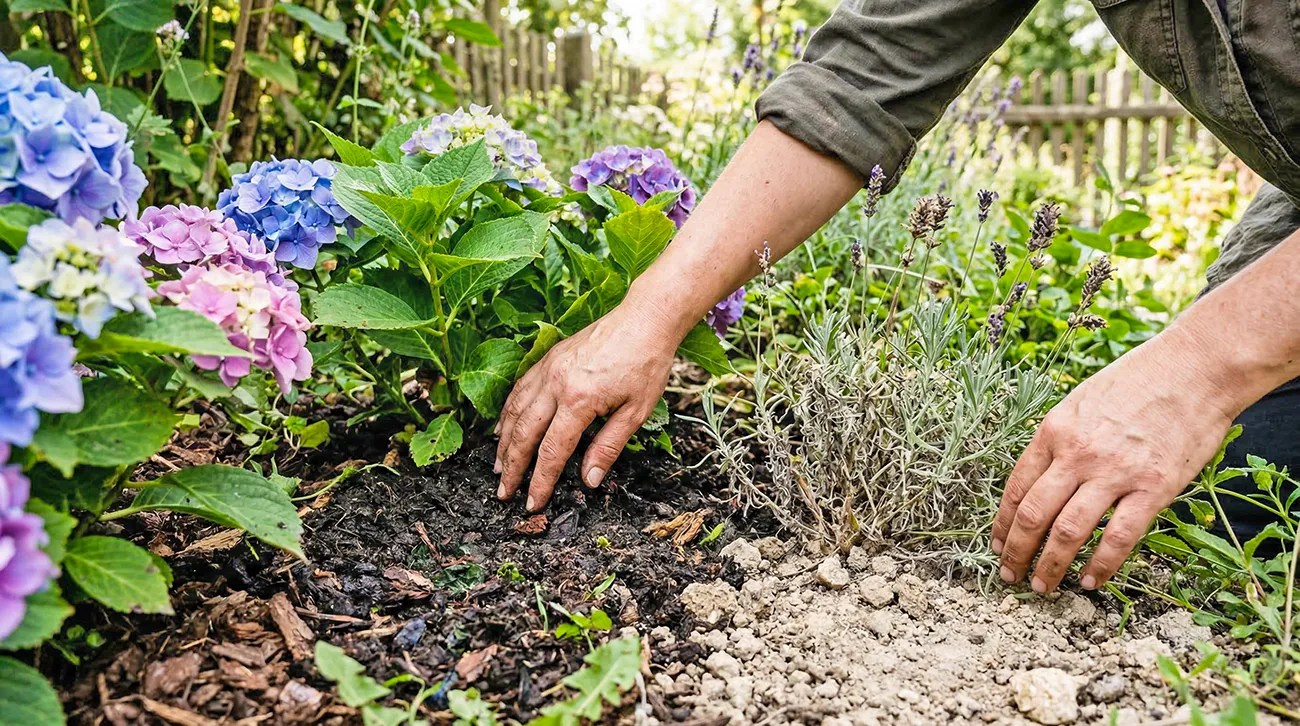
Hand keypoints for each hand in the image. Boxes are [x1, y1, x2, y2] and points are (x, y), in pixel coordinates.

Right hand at [494, 302, 677, 511]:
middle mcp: (556, 384)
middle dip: (511, 467)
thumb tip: (589, 480)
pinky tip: (503, 428)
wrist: (645, 319)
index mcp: (579, 401)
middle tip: (503, 493)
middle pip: (524, 434)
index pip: (552, 452)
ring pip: (515, 411)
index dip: (540, 481)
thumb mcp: (635, 412)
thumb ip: (608, 447)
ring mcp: (548, 369)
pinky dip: (507, 412)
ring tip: (497, 467)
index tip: (533, 503)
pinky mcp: (548, 358)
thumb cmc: (646, 364)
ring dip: (503, 442)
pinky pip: (519, 389)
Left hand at [990, 329, 1237, 592]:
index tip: (996, 545)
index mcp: (1053, 431)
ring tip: (1043, 587)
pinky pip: (1119, 537)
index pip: (1017, 487)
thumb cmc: (1137, 380)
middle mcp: (1077, 454)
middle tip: (1009, 575)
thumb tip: (1041, 478)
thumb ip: (1060, 440)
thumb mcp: (1080, 401)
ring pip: (1068, 531)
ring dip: (1050, 565)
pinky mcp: (1153, 488)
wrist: (1194, 368)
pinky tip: (1090, 581)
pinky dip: (1100, 565)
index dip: (1002, 523)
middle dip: (1016, 551)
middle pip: (1034, 515)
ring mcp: (1114, 472)